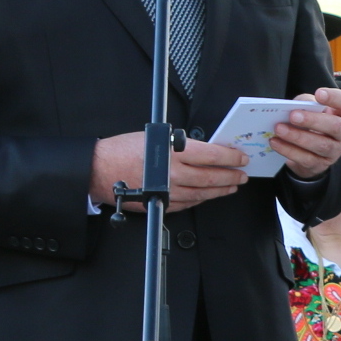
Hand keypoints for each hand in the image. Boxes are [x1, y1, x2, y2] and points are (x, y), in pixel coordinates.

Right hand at [92, 134, 247, 210]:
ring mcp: (167, 192)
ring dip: (219, 190)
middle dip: (230, 176)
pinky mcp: (160, 204)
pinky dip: (200, 199)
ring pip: (201, 194)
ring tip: (230, 186)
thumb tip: (204, 149)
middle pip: (210, 177)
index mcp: (173, 152)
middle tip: (241, 175)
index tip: (240, 158)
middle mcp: (173, 174)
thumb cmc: (122, 150)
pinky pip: (187, 204)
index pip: (211, 155)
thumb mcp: (156, 137)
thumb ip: (181, 145)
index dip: (230, 157)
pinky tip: (207, 195)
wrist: (99, 169)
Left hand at [270, 88, 340, 179]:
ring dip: (298, 137)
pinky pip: (306, 159)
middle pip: (335, 126)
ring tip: (279, 129)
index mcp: (340, 113)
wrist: (308, 152)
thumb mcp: (307, 109)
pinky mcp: (321, 165)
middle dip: (313, 120)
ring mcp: (334, 150)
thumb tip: (293, 107)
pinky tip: (275, 143)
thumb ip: (304, 104)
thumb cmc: (309, 123)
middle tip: (293, 116)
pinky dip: (289, 150)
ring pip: (321, 145)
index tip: (318, 94)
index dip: (333, 97)